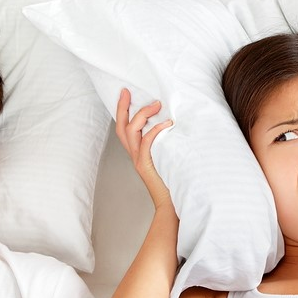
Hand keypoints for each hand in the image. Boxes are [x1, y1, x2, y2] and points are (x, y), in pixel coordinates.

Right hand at [115, 88, 173, 207]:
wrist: (170, 205)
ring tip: (156, 105)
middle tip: (128, 92)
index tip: (126, 94)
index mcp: (137, 152)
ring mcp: (139, 160)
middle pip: (122, 127)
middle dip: (123, 107)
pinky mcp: (146, 166)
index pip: (124, 128)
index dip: (122, 111)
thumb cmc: (172, 182)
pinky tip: (167, 124)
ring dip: (142, 115)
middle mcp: (135, 155)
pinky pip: (146, 144)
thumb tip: (176, 122)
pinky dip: (155, 131)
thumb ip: (166, 142)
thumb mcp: (167, 157)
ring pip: (131, 132)